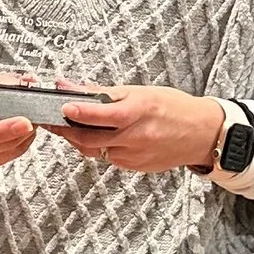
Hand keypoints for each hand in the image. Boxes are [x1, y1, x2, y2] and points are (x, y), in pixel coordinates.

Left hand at [56, 85, 226, 172]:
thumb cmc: (173, 107)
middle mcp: (136, 136)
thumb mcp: (140, 91)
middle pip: (89, 137)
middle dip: (66, 129)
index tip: (61, 105)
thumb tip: (70, 87)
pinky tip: (98, 136)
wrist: (202, 134)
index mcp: (139, 111)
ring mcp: (134, 155)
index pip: (102, 114)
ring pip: (93, 150)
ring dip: (78, 138)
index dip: (78, 111)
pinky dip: (97, 147)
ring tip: (69, 125)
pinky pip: (106, 157)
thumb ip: (103, 92)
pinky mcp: (133, 166)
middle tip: (51, 119)